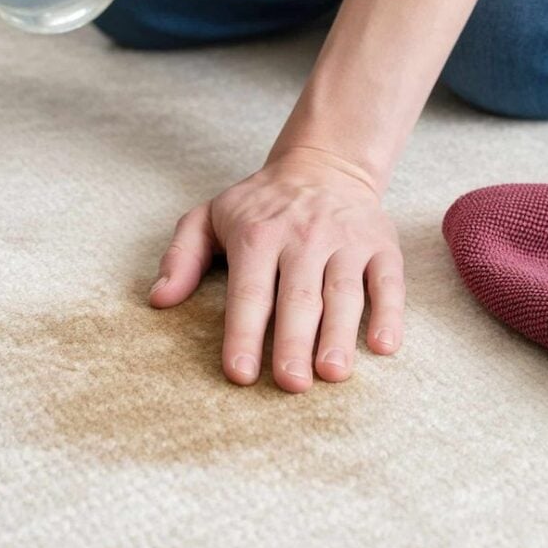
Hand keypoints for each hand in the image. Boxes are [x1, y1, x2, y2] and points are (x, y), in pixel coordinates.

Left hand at [149, 145, 404, 392]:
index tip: (239, 373)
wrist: (325, 164)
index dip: (243, 332)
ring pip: (344, 292)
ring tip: (333, 373)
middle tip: (291, 384)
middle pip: (298, 296)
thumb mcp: (210, 216)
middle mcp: (304, 237)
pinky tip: (383, 344)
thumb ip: (182, 256)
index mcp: (258, 234)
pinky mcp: (381, 245)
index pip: (250, 291)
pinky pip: (389, 280)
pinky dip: (389, 312)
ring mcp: (346, 240)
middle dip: (294, 341)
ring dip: (340, 333)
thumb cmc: (261, 204)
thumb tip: (158, 300)